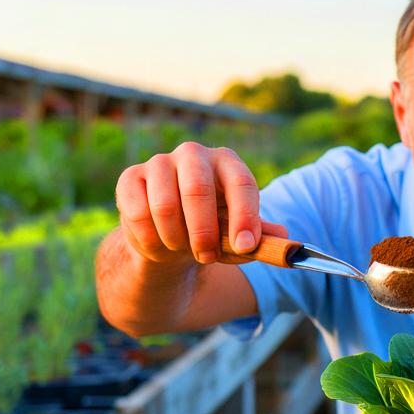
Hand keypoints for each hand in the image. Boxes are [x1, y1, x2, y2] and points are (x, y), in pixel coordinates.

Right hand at [114, 142, 285, 264]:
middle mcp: (193, 154)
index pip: (240, 182)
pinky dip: (150, 239)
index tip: (246, 246)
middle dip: (204, 232)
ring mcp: (159, 163)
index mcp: (227, 163)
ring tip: (183, 250)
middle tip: (207, 258)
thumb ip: (261, 238)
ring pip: (164, 205)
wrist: (170, 234)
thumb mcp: (238, 235)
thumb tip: (283, 237)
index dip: (245, 216)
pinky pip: (137, 213)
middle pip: (197, 189)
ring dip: (175, 239)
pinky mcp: (130, 178)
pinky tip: (159, 245)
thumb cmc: (213, 230)